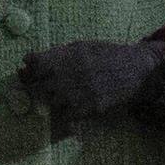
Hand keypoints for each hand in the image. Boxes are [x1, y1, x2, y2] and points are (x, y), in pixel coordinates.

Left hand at [19, 40, 164, 119]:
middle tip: (36, 90)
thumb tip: (29, 62)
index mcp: (66, 55)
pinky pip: (65, 118)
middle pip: (36, 86)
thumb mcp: (83, 46)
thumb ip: (58, 54)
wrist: (137, 69)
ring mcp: (78, 92)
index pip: (33, 62)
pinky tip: (68, 113)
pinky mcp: (88, 107)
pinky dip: (63, 117)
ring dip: (48, 103)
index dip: (28, 68)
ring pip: (48, 103)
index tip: (27, 72)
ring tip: (55, 101)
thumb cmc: (109, 55)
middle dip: (33, 89)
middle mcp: (69, 73)